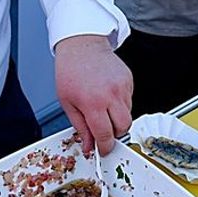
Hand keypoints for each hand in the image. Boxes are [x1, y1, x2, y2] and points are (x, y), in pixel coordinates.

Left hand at [55, 35, 132, 154]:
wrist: (82, 46)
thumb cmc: (71, 71)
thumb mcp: (67, 103)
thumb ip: (80, 127)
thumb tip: (89, 145)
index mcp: (93, 103)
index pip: (105, 135)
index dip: (104, 147)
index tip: (103, 150)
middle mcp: (111, 94)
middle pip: (123, 127)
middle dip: (114, 134)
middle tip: (104, 130)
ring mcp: (122, 86)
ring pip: (128, 114)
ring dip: (117, 118)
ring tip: (103, 107)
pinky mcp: (129, 79)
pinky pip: (130, 100)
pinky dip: (121, 103)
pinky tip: (108, 95)